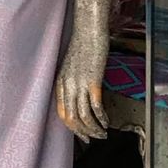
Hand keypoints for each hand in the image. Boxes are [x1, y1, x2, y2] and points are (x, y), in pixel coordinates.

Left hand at [54, 12, 109, 143]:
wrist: (89, 28)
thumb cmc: (83, 44)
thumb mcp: (73, 66)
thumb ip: (74, 81)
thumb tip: (81, 96)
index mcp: (60, 82)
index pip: (62, 113)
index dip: (72, 128)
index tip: (82, 136)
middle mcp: (67, 85)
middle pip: (71, 118)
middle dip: (83, 133)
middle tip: (94, 139)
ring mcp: (79, 83)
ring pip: (83, 116)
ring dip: (94, 129)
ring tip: (103, 133)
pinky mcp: (93, 80)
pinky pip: (95, 106)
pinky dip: (101, 118)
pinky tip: (107, 122)